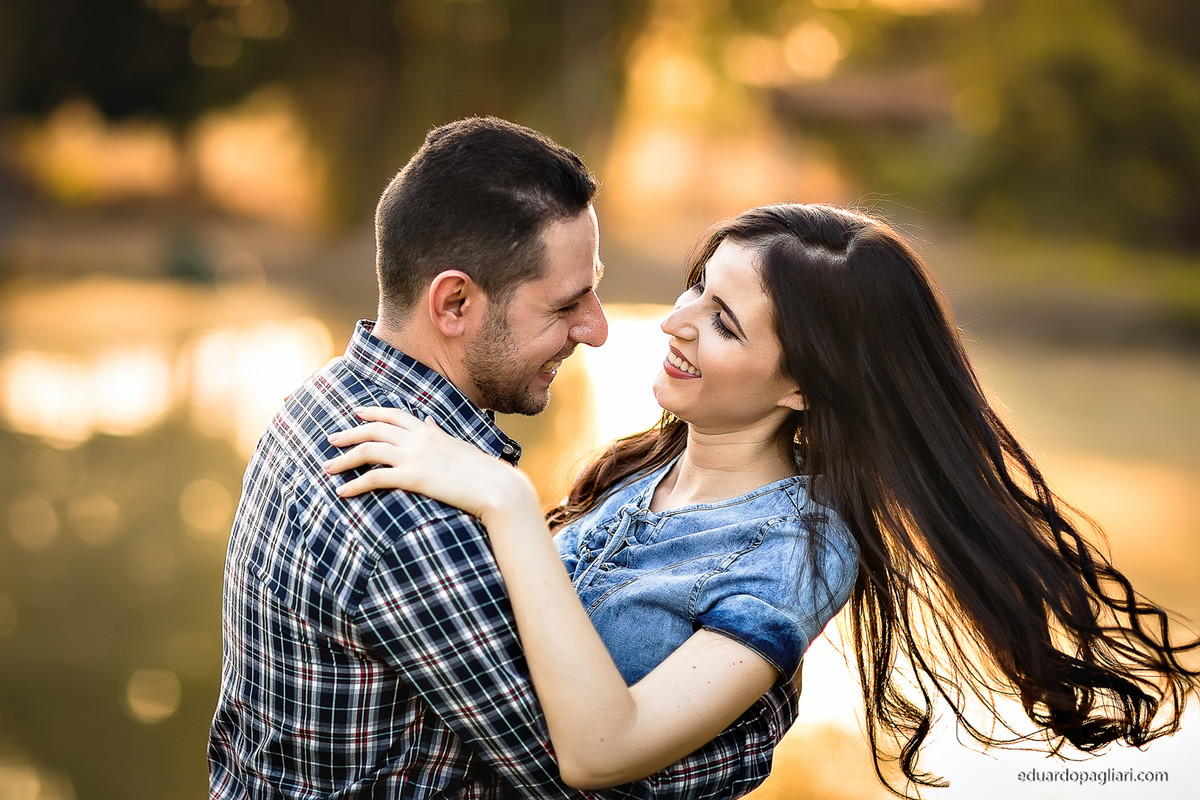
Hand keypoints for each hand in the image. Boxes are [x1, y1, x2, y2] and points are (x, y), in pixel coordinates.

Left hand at [323, 406, 537, 521]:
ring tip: (327, 468)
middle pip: (374, 429)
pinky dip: (355, 484)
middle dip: (349, 433)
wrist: (496, 485)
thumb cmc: (482, 470)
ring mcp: (414, 456)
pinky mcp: (413, 477)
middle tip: (331, 439)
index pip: (394, 414)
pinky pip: (375, 477)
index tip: (356, 412)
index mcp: (429, 430)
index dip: (372, 412)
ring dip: (344, 459)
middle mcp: (418, 438)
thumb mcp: (457, 445)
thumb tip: (428, 422)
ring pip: (368, 450)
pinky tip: (342, 492)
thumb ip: (438, 432)